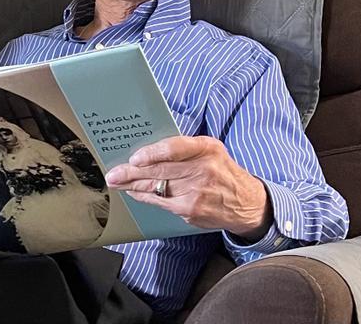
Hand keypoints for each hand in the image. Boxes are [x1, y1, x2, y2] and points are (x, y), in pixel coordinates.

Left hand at [105, 136, 270, 239]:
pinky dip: (145, 197)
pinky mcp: (192, 211)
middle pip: (160, 170)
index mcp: (206, 148)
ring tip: (117, 182)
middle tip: (113, 173)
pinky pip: (162, 202)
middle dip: (131, 172)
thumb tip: (148, 148)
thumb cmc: (222, 170)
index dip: (151, 153)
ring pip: (157, 188)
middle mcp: (202, 170)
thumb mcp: (210, 149)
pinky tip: (135, 192)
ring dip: (133, 185)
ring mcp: (197, 193)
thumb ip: (184, 147)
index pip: (174, 149)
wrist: (246, 202)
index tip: (134, 157)